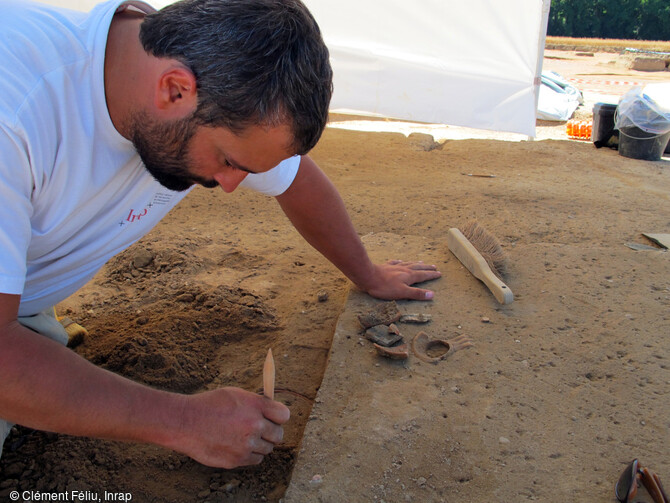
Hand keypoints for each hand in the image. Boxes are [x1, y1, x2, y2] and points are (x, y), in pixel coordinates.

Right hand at [168, 387, 289, 468]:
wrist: (185, 422)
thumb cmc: (209, 405)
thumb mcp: (235, 394)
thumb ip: (256, 403)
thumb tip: (271, 410)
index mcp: (256, 406)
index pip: (284, 415)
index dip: (279, 417)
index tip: (273, 417)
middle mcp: (254, 426)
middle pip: (279, 435)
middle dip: (271, 432)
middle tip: (260, 429)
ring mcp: (246, 445)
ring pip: (267, 449)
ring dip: (259, 444)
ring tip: (243, 436)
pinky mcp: (237, 460)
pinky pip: (254, 460)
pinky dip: (249, 454)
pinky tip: (237, 445)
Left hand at [361, 260, 440, 300]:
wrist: (368, 276)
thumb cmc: (385, 287)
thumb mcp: (402, 293)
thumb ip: (417, 293)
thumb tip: (432, 294)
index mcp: (409, 276)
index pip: (424, 275)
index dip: (432, 274)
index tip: (439, 273)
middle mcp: (404, 269)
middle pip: (418, 268)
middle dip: (427, 268)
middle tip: (434, 266)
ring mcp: (395, 267)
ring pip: (409, 264)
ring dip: (416, 263)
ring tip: (422, 262)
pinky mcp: (386, 266)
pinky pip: (396, 262)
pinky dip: (401, 262)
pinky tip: (401, 261)